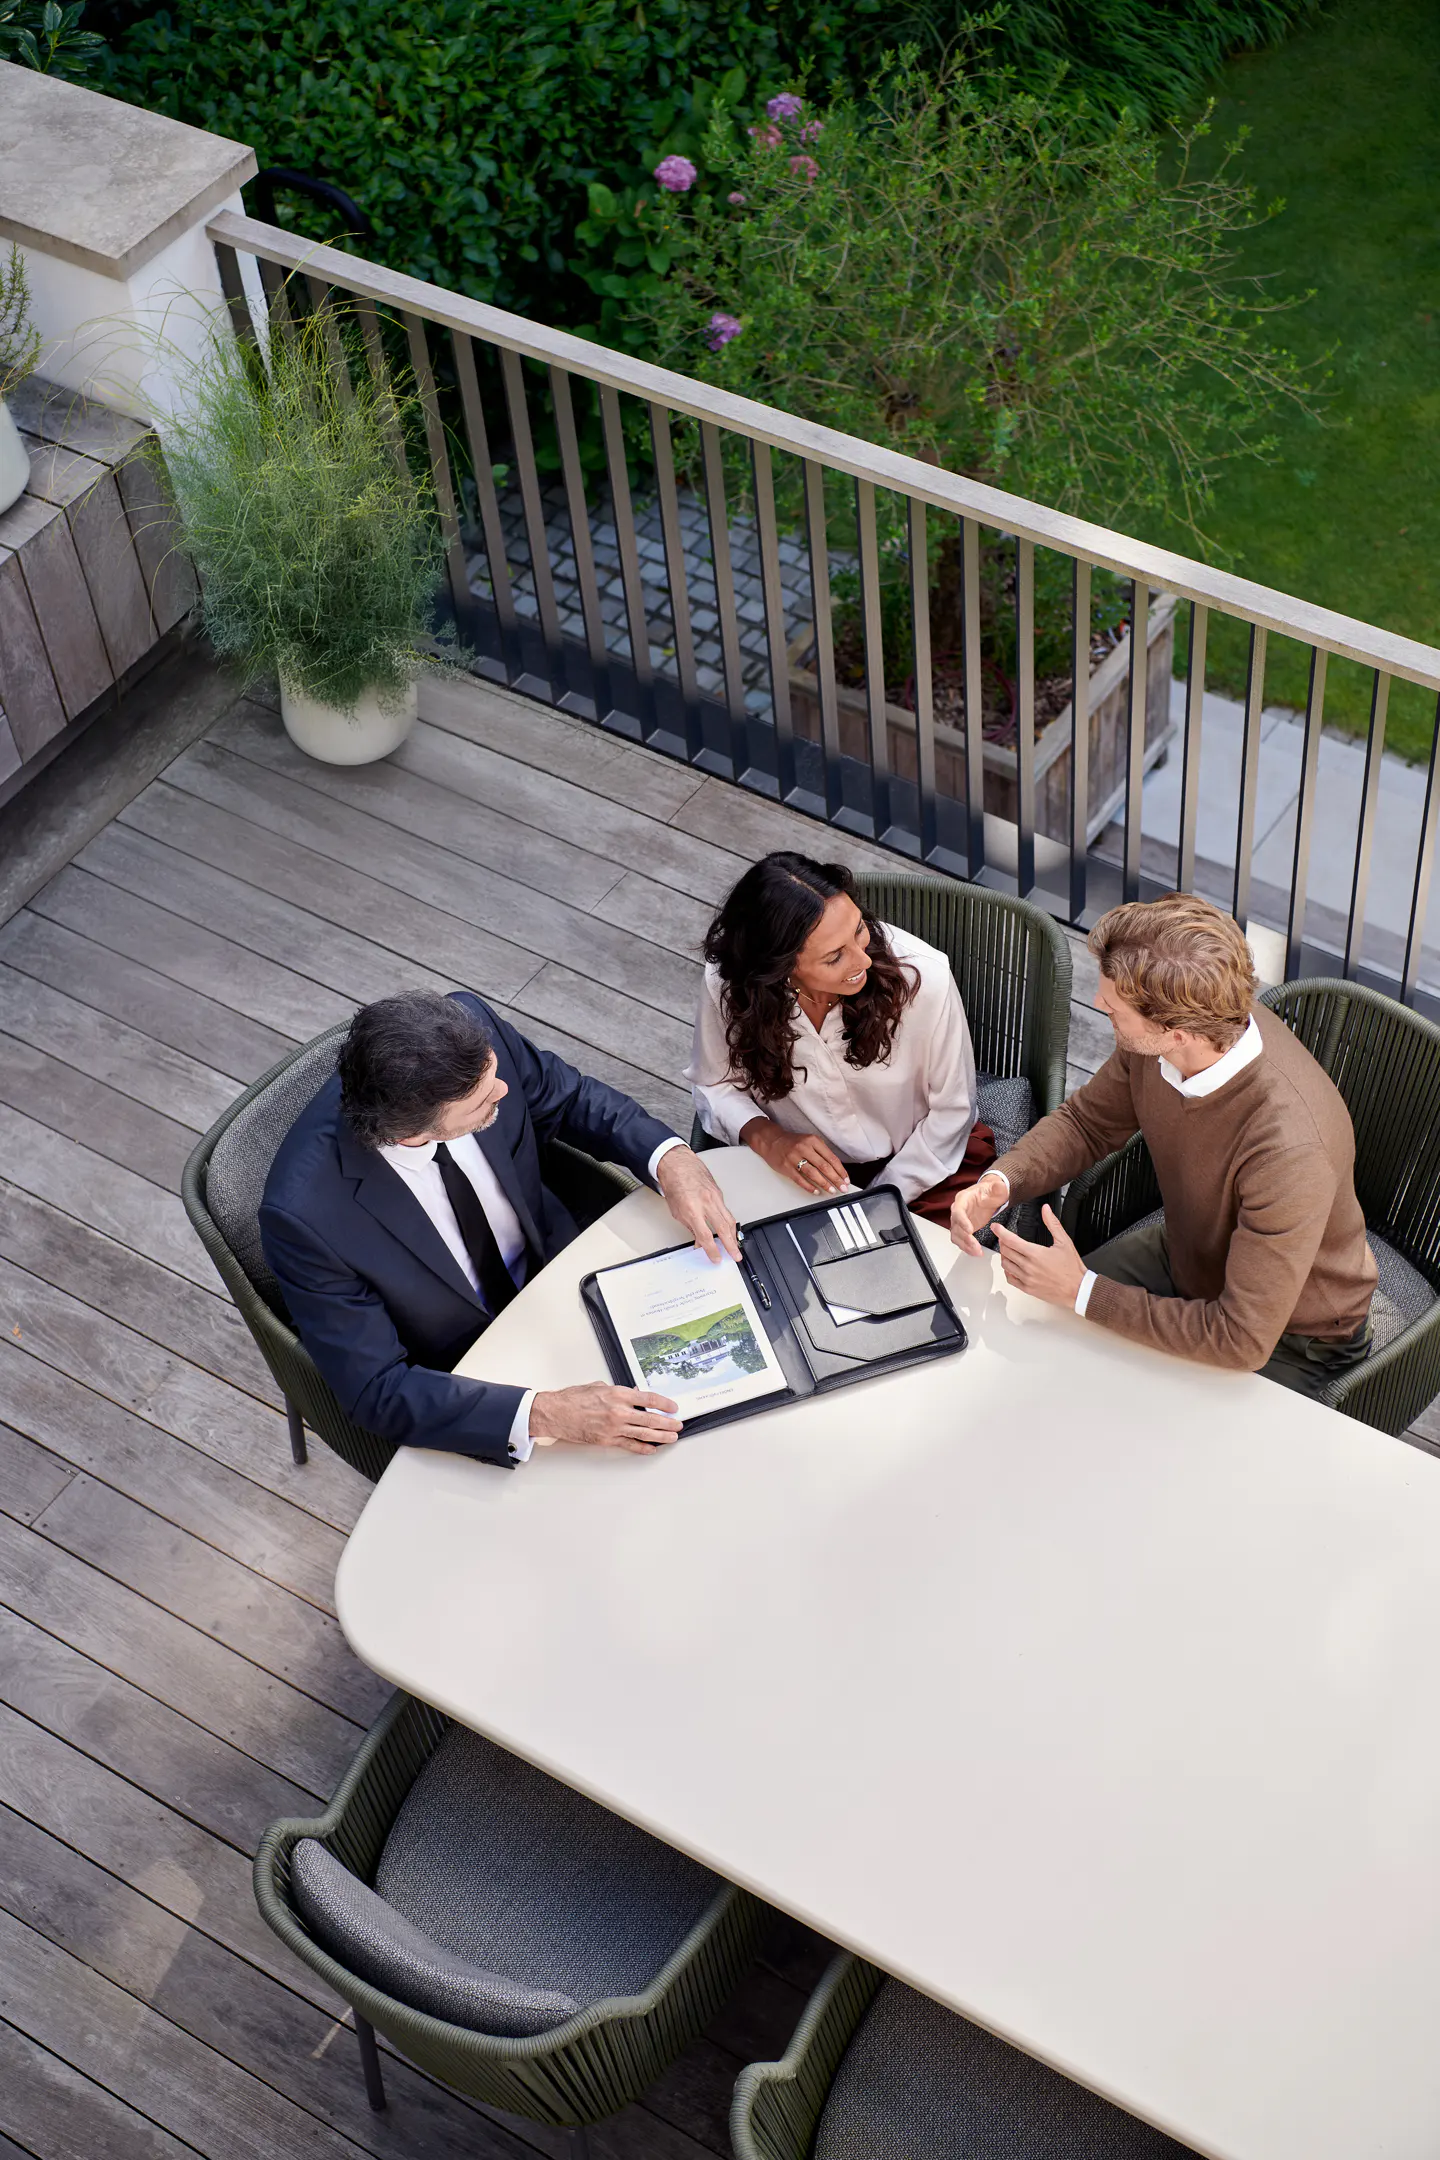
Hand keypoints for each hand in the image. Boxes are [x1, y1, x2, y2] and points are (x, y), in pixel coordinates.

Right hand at [530, 1381, 682, 1453]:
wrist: (556, 1413)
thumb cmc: (573, 1398)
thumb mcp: (599, 1386)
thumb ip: (619, 1392)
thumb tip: (633, 1395)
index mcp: (618, 1394)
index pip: (649, 1400)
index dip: (664, 1404)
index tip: (673, 1407)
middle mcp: (619, 1411)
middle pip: (651, 1419)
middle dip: (667, 1423)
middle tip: (677, 1425)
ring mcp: (614, 1428)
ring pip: (644, 1434)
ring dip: (661, 1437)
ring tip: (672, 1438)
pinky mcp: (607, 1440)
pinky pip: (629, 1445)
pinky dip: (642, 1448)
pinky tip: (652, 1448)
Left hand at [655, 1145, 740, 1261]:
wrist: (678, 1164)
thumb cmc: (674, 1184)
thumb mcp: (677, 1211)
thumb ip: (690, 1227)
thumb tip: (699, 1241)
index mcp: (692, 1209)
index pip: (705, 1235)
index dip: (712, 1249)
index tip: (716, 1258)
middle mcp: (706, 1203)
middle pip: (723, 1228)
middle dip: (731, 1245)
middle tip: (736, 1256)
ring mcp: (715, 1197)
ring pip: (729, 1219)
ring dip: (734, 1235)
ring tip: (735, 1246)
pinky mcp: (719, 1193)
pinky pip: (727, 1211)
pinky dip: (730, 1222)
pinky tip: (731, 1230)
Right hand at [740, 1118, 847, 1195]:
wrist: (772, 1141)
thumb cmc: (793, 1142)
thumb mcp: (809, 1141)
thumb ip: (822, 1152)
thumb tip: (836, 1169)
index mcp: (813, 1141)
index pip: (831, 1158)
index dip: (840, 1170)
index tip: (846, 1179)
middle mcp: (804, 1148)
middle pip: (824, 1166)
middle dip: (836, 1179)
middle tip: (843, 1188)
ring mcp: (794, 1158)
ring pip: (813, 1173)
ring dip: (824, 1184)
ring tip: (832, 1190)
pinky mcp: (786, 1167)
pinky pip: (800, 1179)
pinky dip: (809, 1186)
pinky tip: (816, 1191)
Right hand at [949, 1171, 1010, 1255]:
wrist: (988, 1197)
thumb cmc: (989, 1192)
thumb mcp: (996, 1189)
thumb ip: (997, 1188)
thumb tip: (999, 1186)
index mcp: (963, 1199)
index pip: (958, 1211)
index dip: (962, 1221)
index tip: (970, 1230)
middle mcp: (958, 1210)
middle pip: (956, 1226)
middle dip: (965, 1237)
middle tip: (975, 1246)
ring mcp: (960, 1221)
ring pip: (956, 1236)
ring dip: (965, 1245)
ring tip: (977, 1252)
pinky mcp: (963, 1229)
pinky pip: (961, 1240)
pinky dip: (967, 1247)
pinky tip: (975, 1252)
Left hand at [992, 1205, 1086, 1308]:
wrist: (1078, 1289)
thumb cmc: (1072, 1268)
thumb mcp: (1064, 1241)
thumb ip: (1052, 1224)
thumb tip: (1046, 1210)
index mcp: (1036, 1254)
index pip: (1011, 1240)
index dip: (1001, 1232)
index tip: (996, 1227)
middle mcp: (1028, 1266)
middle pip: (1006, 1251)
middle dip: (1002, 1242)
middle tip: (1004, 1238)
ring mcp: (1026, 1278)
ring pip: (1006, 1265)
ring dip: (1004, 1256)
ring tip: (1008, 1251)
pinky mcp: (1027, 1288)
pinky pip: (1010, 1279)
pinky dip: (1008, 1271)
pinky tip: (1012, 1267)